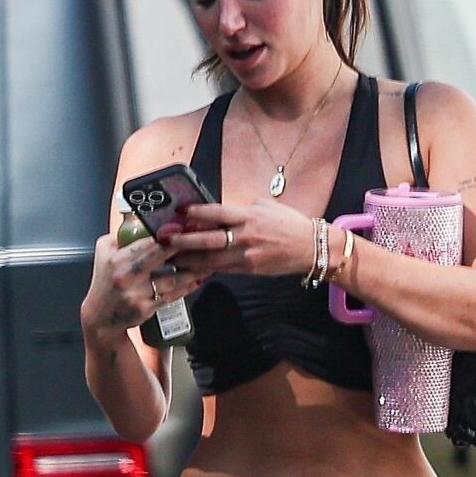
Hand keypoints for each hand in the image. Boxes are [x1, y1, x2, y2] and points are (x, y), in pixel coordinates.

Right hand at [82, 232, 212, 336]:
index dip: (168, 234)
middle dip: (184, 247)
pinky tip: (198, 280)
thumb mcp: (103, 253)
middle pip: (161, 257)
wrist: (101, 318)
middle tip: (203, 240)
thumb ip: (120, 235)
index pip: (146, 242)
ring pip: (172, 279)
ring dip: (192, 271)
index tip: (185, 227)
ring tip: (208, 262)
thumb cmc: (104, 283)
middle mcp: (127, 276)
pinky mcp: (146, 309)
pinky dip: (186, 288)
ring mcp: (137, 294)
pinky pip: (172, 296)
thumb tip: (138, 218)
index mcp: (117, 259)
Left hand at [159, 197, 316, 278]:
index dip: (196, 212)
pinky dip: (204, 270)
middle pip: (208, 240)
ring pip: (211, 260)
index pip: (217, 213)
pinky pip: (221, 270)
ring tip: (169, 258)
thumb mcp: (266, 207)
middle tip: (164, 240)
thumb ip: (242, 208)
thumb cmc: (289, 224)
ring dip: (188, 260)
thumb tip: (222, 211)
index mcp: (248, 216)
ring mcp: (246, 255)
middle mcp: (245, 236)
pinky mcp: (248, 270)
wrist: (311, 248)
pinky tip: (189, 270)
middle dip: (184, 241)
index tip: (179, 211)